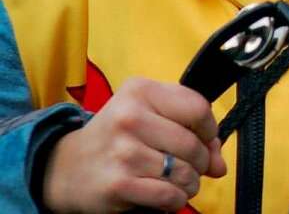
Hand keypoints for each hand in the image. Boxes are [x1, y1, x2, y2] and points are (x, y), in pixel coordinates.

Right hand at [42, 77, 226, 212]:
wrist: (66, 167)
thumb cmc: (118, 137)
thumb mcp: (149, 115)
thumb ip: (189, 129)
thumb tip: (219, 163)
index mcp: (141, 91)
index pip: (197, 108)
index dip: (209, 129)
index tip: (205, 139)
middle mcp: (130, 117)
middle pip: (193, 143)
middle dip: (201, 161)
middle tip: (194, 167)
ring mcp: (123, 151)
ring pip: (184, 172)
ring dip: (190, 183)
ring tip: (180, 182)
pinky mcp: (118, 183)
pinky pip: (168, 195)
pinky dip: (176, 200)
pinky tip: (169, 196)